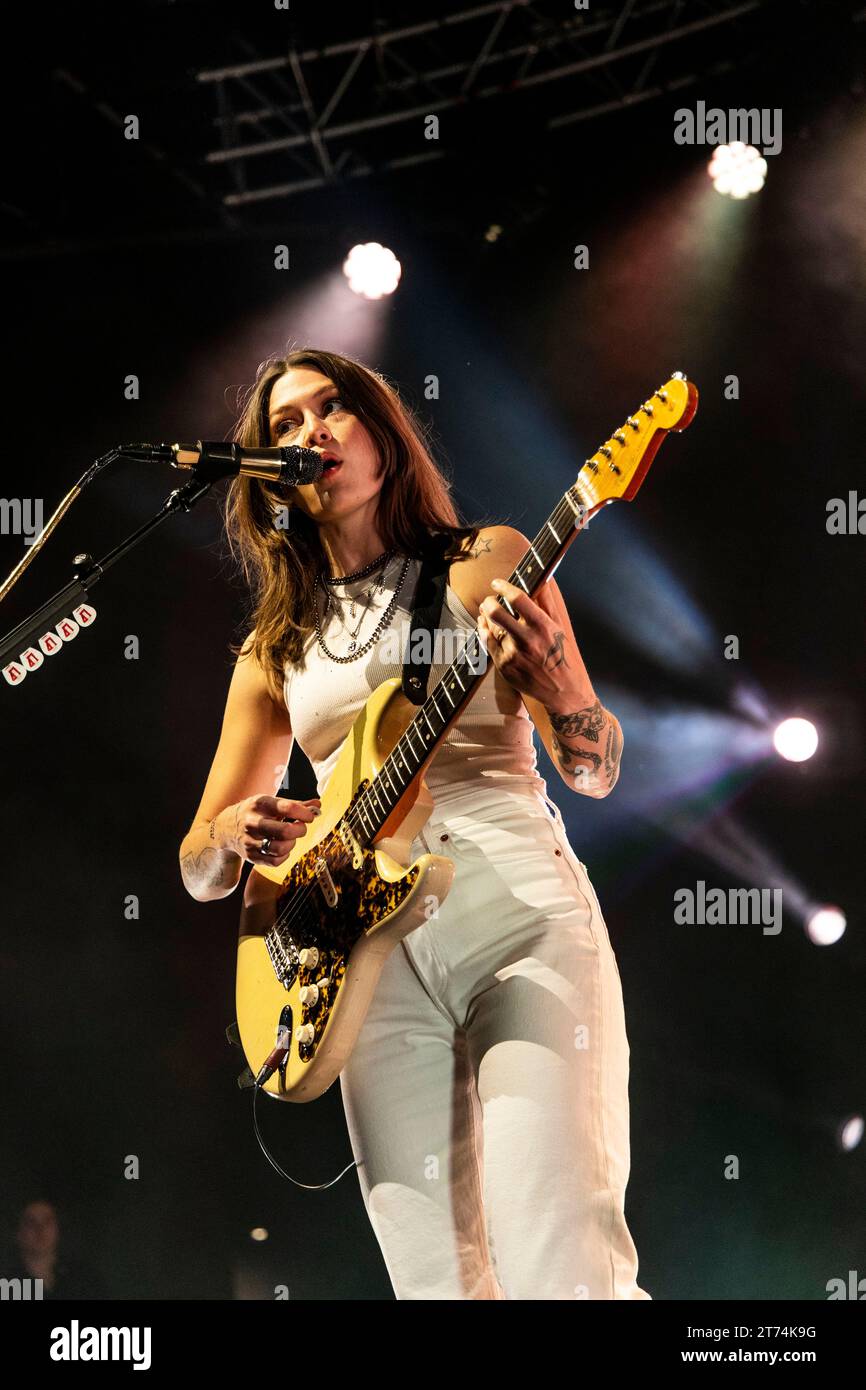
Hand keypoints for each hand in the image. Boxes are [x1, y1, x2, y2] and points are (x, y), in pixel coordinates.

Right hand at [217, 794, 321, 866]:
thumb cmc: (255, 813)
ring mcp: (250, 841)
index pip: (287, 808)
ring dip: (292, 844)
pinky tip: (283, 848)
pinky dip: (285, 855)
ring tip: (291, 838)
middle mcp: (253, 822)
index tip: (310, 816)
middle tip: (301, 827)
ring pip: (280, 848)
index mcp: (259, 804)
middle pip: (285, 831)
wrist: (225, 828)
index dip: (304, 813)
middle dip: (300, 830)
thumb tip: (317, 805)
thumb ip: (295, 804)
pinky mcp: (251, 856)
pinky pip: (275, 861)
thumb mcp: (271, 803)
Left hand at [477, 578, 586, 707]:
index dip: (504, 586)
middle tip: (490, 599)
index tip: (497, 582)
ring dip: (485, 616)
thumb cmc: (564, 654)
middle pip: (496, 613)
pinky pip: (487, 643)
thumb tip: (544, 577)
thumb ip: (549, 601)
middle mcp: (527, 640)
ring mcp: (513, 655)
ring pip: (489, 628)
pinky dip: (484, 631)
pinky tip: (486, 626)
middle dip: (489, 602)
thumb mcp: (561, 626)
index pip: (518, 598)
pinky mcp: (504, 667)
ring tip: (487, 612)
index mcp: (543, 626)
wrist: (564, 691)